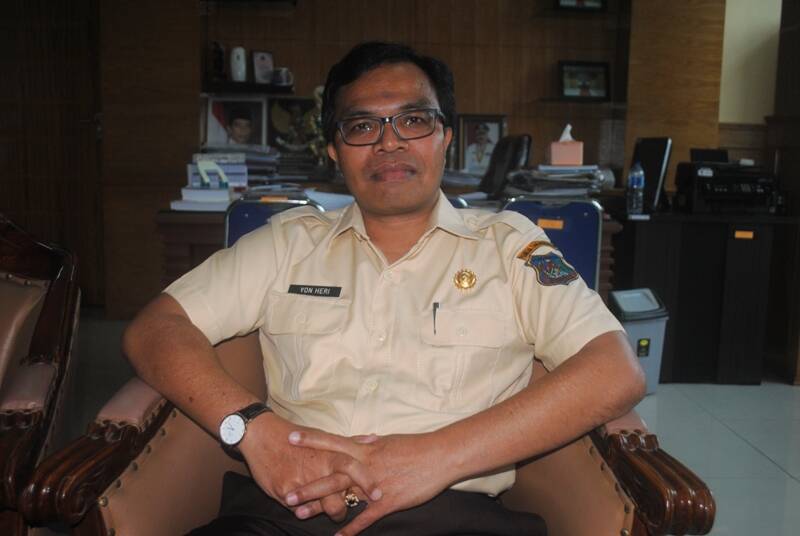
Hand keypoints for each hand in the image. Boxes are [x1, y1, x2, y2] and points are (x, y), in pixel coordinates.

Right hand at [238, 414, 379, 522]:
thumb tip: (374, 440)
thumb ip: (349, 442)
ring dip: (330, 512)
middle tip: (350, 510)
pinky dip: (306, 510)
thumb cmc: (294, 436)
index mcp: (327, 452)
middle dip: (348, 506)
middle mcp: (316, 467)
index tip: (378, 494)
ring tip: (334, 514)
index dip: (367, 481)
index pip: (353, 467)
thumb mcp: (323, 436)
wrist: (261, 435)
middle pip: (339, 492)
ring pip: (323, 506)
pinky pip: (299, 508)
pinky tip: (307, 510)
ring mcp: (300, 481)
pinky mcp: (283, 491)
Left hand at [286, 430, 452, 534]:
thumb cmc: (415, 446)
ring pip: (341, 496)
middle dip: (307, 485)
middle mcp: (365, 465)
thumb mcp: (389, 441)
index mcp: (365, 448)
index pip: (332, 442)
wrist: (439, 456)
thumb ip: (371, 444)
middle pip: (330, 475)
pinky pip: (365, 517)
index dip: (311, 440)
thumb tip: (362, 440)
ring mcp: (374, 484)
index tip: (290, 438)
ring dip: (319, 506)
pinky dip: (351, 529)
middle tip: (285, 493)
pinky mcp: (387, 501)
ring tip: (299, 514)